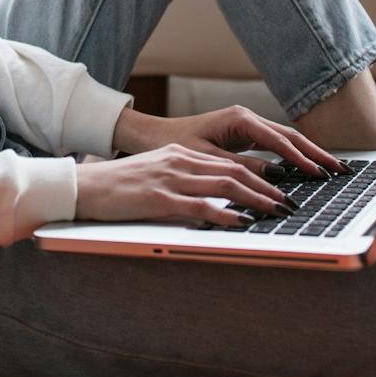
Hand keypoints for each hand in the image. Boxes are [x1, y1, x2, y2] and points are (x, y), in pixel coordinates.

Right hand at [75, 142, 296, 227]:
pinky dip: (225, 214)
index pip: (228, 163)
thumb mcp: (155, 175)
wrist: (85, 186)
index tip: (279, 190)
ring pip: (224, 185)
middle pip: (233, 172)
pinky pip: (200, 206)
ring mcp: (170, 179)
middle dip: (267, 188)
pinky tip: (242, 222)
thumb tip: (214, 199)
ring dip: (256, 200)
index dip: (258, 176)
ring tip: (277, 211)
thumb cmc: (118, 186)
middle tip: (290, 203)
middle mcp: (179, 161)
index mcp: (179, 154)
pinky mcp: (159, 198)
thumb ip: (184, 181)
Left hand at [112, 103, 345, 178]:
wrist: (154, 135)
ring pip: (285, 139)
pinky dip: (293, 156)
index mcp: (239, 119)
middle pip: (290, 136)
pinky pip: (275, 145)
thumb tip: (276, 177)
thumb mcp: (208, 159)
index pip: (279, 141)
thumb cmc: (175, 145)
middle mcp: (247, 118)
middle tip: (341, 171)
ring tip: (333, 170)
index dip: (301, 159)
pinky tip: (308, 169)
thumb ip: (242, 168)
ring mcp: (247, 125)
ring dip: (308, 154)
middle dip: (316, 153)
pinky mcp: (244, 134)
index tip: (320, 175)